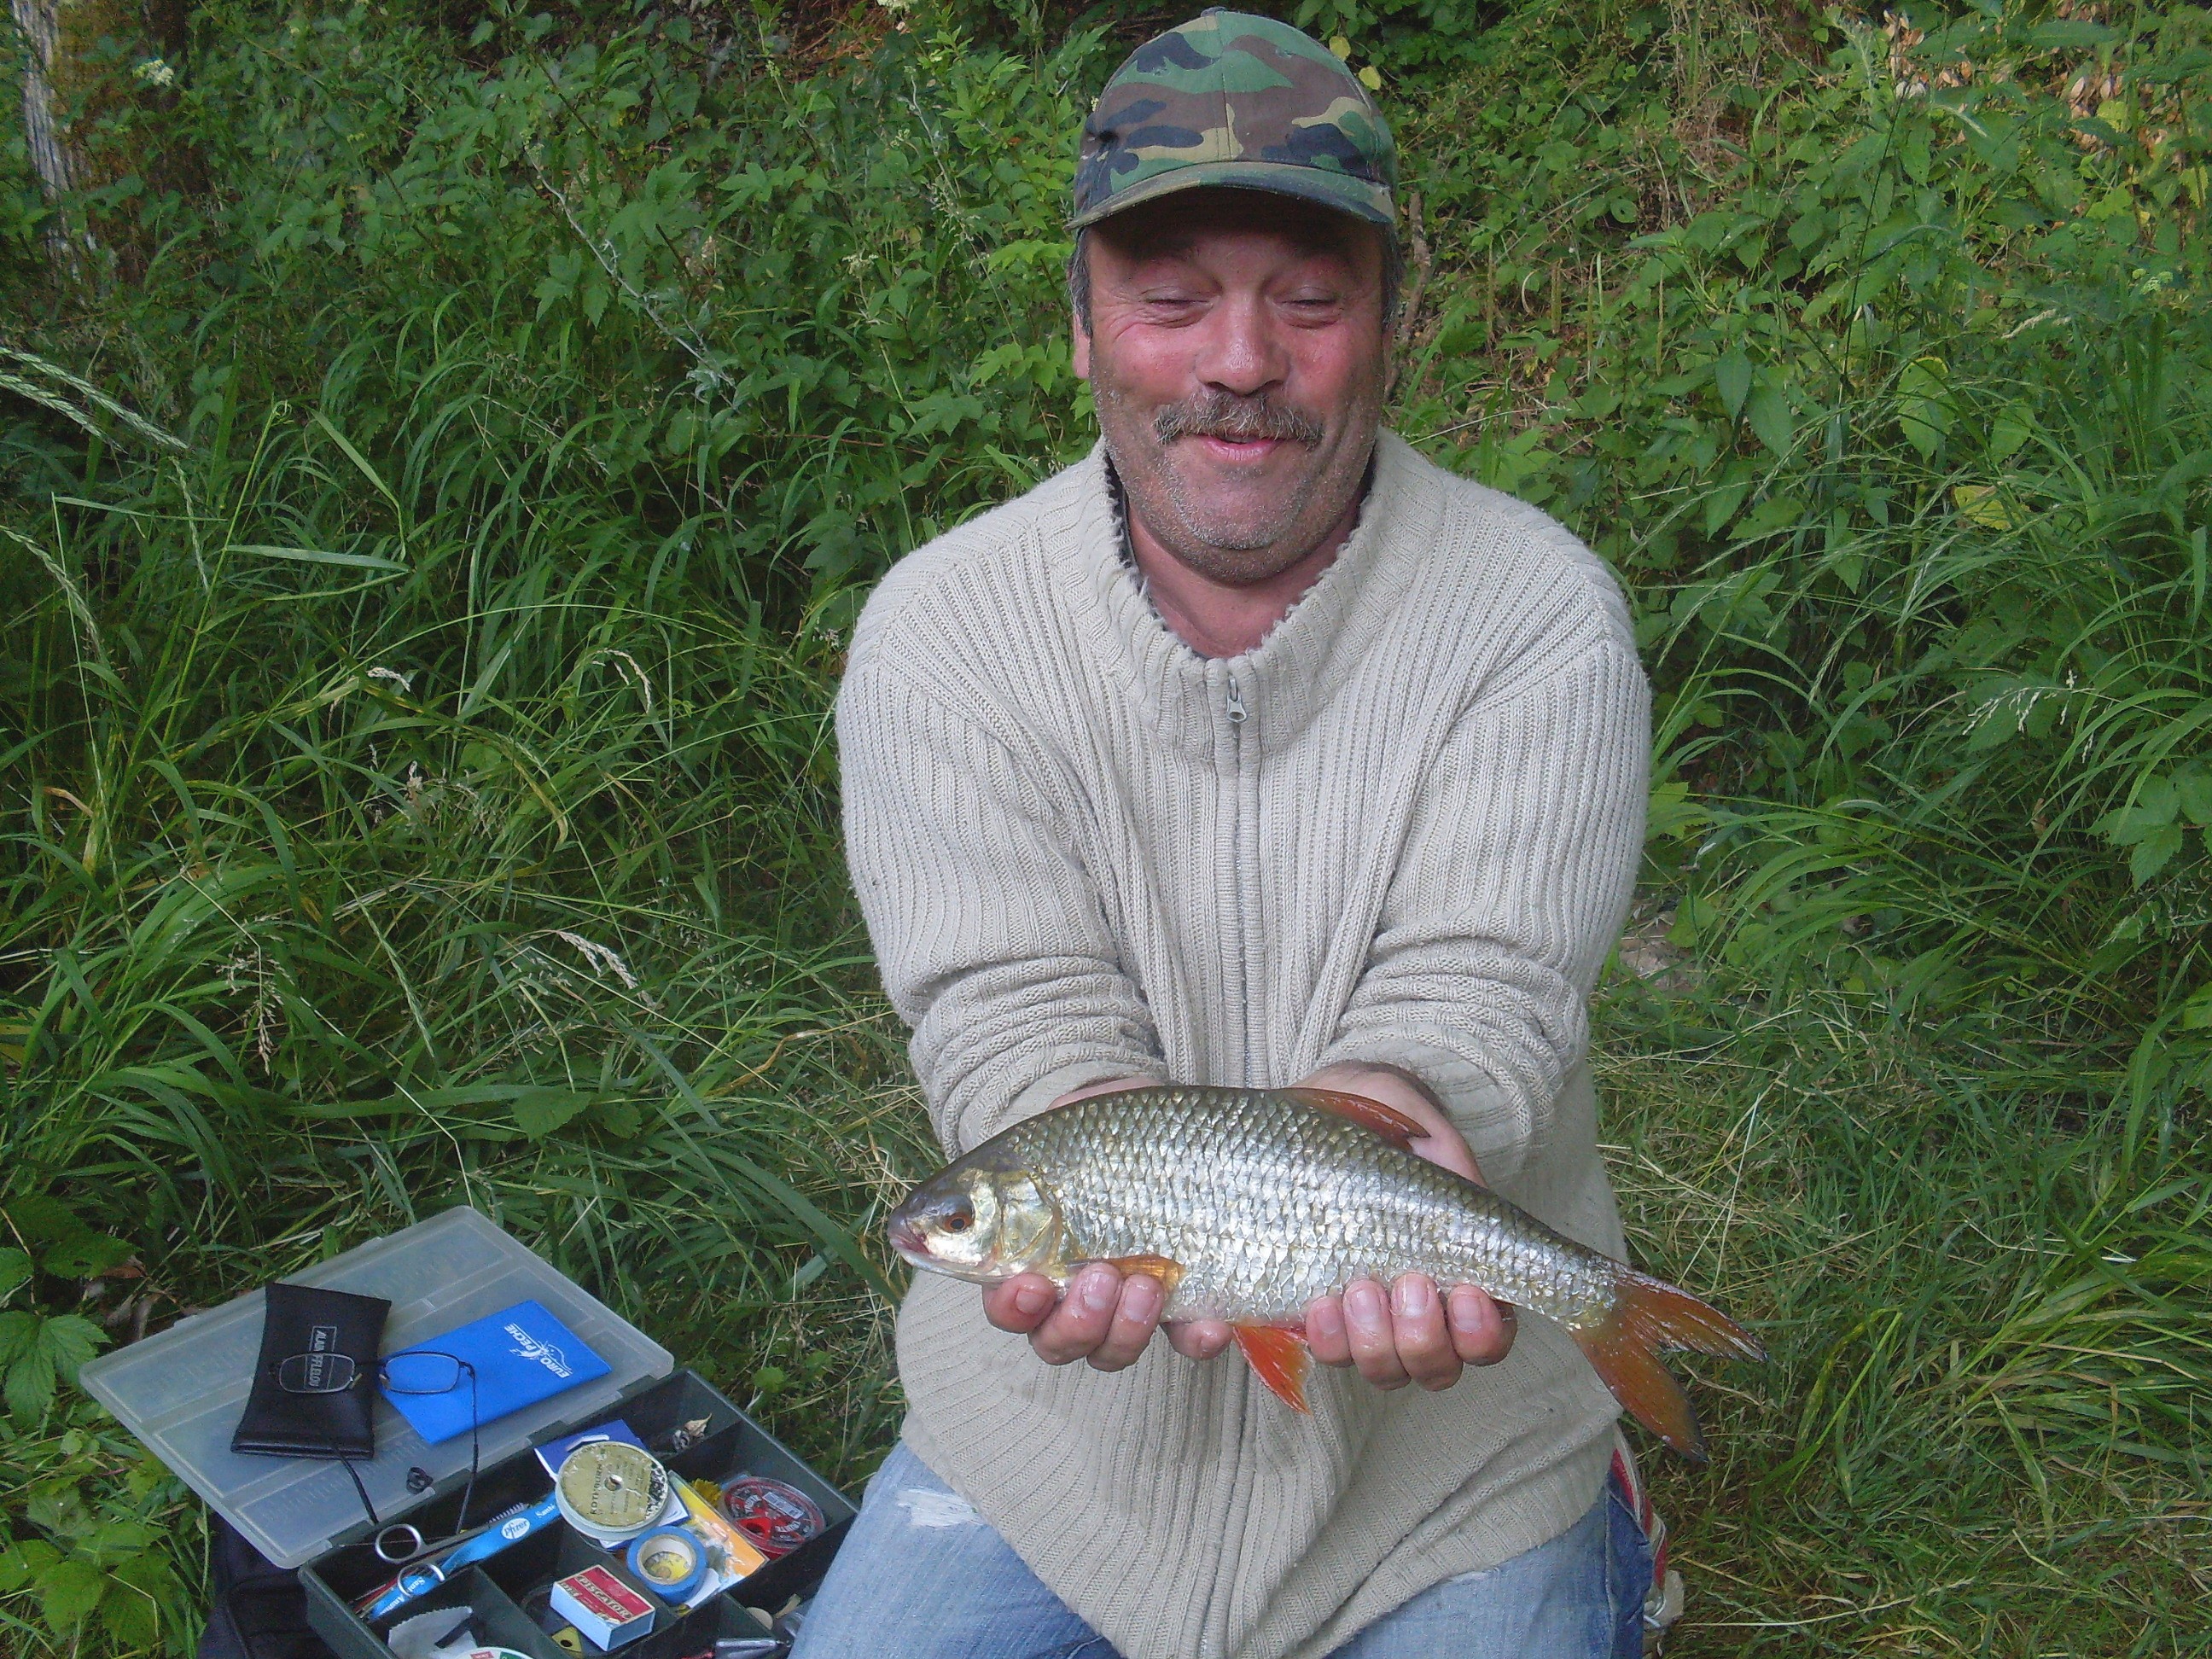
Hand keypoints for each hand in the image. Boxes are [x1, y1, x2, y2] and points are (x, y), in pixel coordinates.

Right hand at [980, 1076, 1195, 1371]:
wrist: (1180, 1134)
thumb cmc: (1115, 1132)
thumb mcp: (1082, 1121)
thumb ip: (1059, 1134)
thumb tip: (1056, 1119)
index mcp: (1034, 1257)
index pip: (1006, 1304)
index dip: (1012, 1307)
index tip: (1030, 1283)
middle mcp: (1075, 1294)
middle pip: (1054, 1341)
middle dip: (1074, 1321)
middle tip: (1099, 1276)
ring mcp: (1128, 1307)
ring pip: (1110, 1352)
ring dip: (1124, 1330)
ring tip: (1147, 1284)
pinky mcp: (1184, 1307)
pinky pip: (1186, 1343)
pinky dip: (1195, 1340)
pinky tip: (1208, 1324)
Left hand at [1295, 1063, 1517, 1390]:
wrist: (1280, 1119)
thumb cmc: (1352, 1116)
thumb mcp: (1396, 1106)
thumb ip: (1432, 1137)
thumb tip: (1455, 1179)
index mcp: (1446, 1267)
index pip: (1484, 1335)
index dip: (1481, 1332)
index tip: (1464, 1294)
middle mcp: (1402, 1309)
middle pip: (1431, 1366)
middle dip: (1420, 1337)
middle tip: (1402, 1286)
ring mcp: (1348, 1320)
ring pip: (1375, 1370)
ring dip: (1367, 1344)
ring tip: (1350, 1291)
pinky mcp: (1287, 1317)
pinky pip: (1288, 1355)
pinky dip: (1286, 1347)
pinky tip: (1283, 1314)